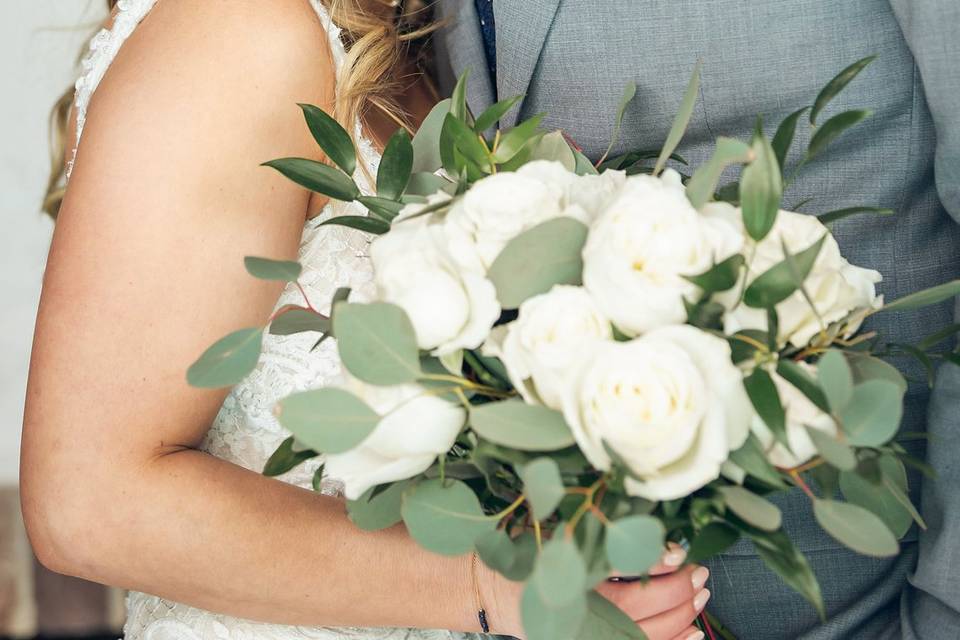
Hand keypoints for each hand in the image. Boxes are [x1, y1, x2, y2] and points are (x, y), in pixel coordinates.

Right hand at [487, 543, 709, 639]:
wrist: (491, 590)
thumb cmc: (524, 556)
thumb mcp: (558, 538)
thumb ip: (600, 539)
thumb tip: (652, 537)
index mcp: (569, 588)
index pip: (627, 587)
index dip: (659, 571)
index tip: (679, 553)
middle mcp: (580, 621)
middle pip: (642, 616)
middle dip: (679, 594)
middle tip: (700, 572)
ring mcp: (587, 636)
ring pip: (646, 637)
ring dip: (681, 617)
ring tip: (702, 595)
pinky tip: (693, 632)